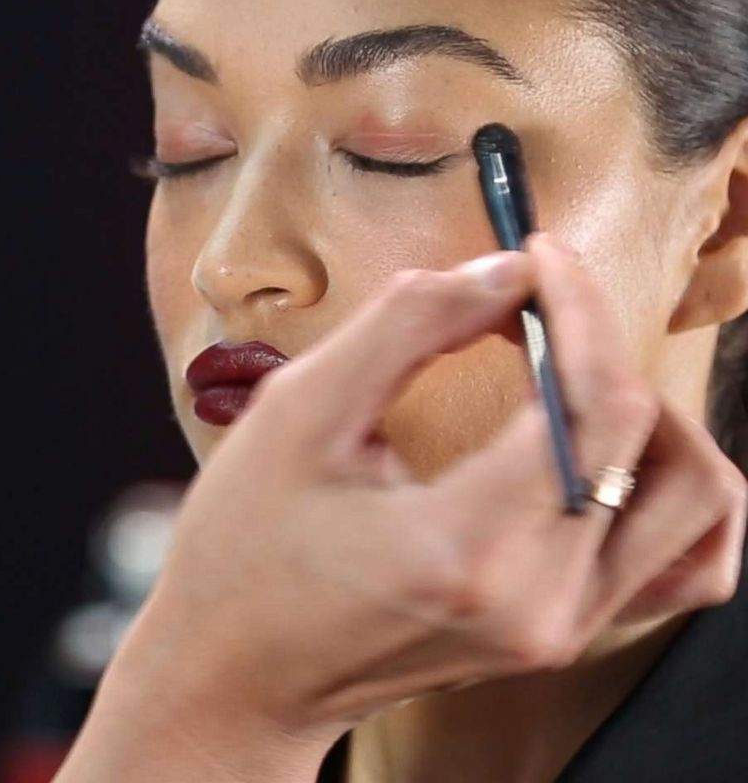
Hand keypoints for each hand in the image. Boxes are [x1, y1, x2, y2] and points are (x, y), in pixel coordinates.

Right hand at [61, 234, 746, 780]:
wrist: (240, 672)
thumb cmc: (246, 545)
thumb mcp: (299, 412)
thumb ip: (408, 325)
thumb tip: (504, 274)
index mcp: (465, 548)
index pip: (591, 402)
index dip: (578, 309)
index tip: (540, 258)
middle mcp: (538, 603)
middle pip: (643, 437)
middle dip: (596, 341)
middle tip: (535, 301)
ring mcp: (561, 629)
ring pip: (690, 498)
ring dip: (642, 408)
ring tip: (565, 369)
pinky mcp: (563, 633)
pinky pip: (681, 560)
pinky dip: (663, 484)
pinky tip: (606, 446)